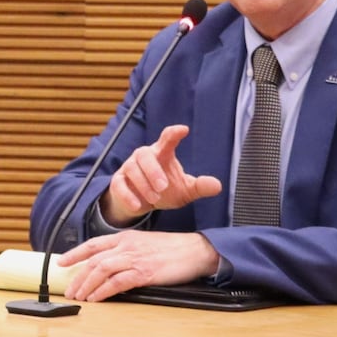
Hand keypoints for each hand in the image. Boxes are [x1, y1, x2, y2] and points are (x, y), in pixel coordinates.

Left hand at [59, 230, 220, 301]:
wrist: (196, 251)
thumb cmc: (173, 250)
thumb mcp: (145, 243)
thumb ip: (127, 251)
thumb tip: (110, 267)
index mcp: (126, 237)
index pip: (93, 244)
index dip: (75, 253)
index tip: (61, 262)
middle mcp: (127, 246)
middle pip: (94, 261)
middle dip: (78, 277)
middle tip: (69, 290)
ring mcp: (135, 259)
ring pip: (101, 271)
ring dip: (87, 286)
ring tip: (79, 297)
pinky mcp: (144, 273)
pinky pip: (117, 283)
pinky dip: (103, 291)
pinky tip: (96, 298)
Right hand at [101, 124, 222, 226]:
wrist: (140, 204)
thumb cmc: (164, 191)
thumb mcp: (185, 190)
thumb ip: (199, 187)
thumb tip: (217, 186)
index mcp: (162, 153)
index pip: (167, 138)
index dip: (174, 133)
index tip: (183, 130)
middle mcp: (144, 156)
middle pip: (145, 154)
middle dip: (153, 170)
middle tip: (164, 186)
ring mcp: (129, 168)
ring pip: (132, 169)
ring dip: (144, 184)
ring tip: (155, 199)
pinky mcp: (118, 182)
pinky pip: (119, 185)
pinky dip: (128, 195)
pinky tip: (139, 206)